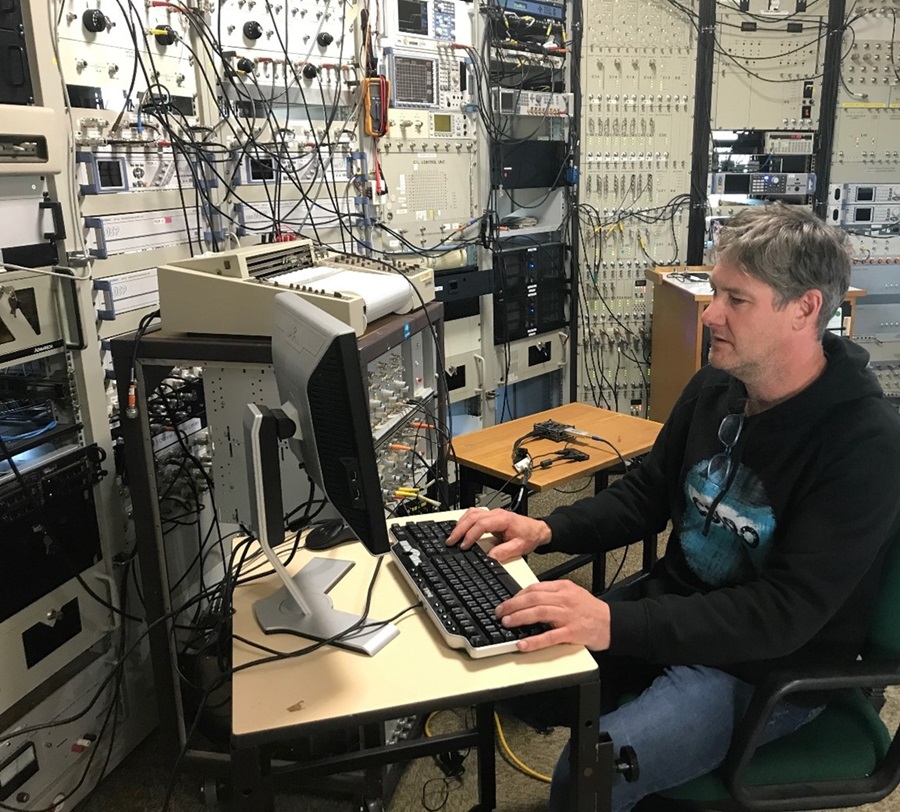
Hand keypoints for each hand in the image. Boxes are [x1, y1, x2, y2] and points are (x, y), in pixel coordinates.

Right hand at [446, 508, 551, 562]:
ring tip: (453, 536)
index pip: (482, 524)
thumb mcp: (520, 547)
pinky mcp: (490, 516)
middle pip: (473, 516)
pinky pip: (473, 514)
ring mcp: (493, 513)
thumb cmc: (529, 536)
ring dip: (460, 524)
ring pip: (471, 513)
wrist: (537, 530)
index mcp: (504, 519)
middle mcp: (496, 513)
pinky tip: (460, 528)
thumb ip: (504, 552)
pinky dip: (464, 521)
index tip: (464, 545)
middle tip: (451, 541)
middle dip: (460, 529)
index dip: (471, 534)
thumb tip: (489, 557)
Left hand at [496, 580, 610, 652]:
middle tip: (500, 612)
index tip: (506, 602)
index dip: (517, 595)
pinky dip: (534, 641)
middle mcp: (565, 599)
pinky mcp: (572, 633)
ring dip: (519, 617)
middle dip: (513, 605)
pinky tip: (522, 644)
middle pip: (533, 598)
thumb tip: (528, 598)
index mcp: (563, 588)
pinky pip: (550, 637)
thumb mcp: (572, 594)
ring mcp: (568, 616)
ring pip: (539, 612)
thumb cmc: (591, 610)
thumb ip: (553, 594)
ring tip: (506, 622)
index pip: (535, 588)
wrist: (612, 623)